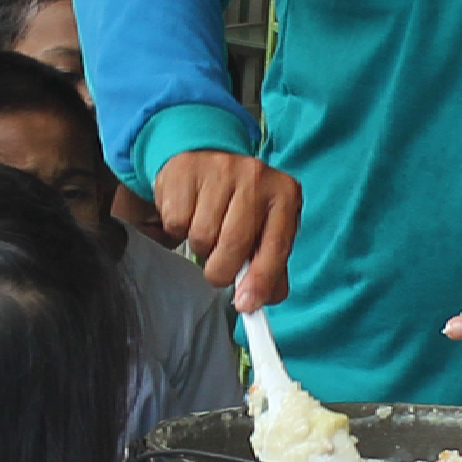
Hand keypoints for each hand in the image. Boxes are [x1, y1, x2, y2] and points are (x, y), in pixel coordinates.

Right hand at [145, 152, 302, 310]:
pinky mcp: (186, 172)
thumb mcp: (264, 229)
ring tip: (206, 228)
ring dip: (200, 246)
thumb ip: (268, 266)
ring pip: (202, 236)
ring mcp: (220, 170)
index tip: (246, 305)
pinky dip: (179, 228)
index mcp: (284, 194)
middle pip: (235, 244)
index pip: (276, 246)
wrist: (205, 156)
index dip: (261, 280)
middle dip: (221, 269)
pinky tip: (189, 212)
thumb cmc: (239, 203)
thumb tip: (259, 301)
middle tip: (218, 268)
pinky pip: (177, 222)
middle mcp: (256, 177)